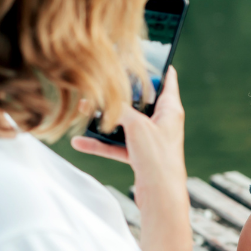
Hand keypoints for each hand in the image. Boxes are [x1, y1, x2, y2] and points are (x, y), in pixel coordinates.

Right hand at [72, 68, 185, 195]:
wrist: (161, 197)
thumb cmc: (158, 159)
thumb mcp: (137, 125)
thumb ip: (119, 109)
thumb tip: (99, 98)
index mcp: (170, 110)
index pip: (167, 79)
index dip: (157, 64)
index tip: (142, 53)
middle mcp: (162, 122)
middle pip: (140, 100)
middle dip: (120, 93)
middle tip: (102, 80)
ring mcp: (150, 139)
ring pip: (125, 123)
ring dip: (105, 119)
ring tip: (83, 110)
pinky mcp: (139, 156)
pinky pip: (117, 145)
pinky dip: (100, 144)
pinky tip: (79, 142)